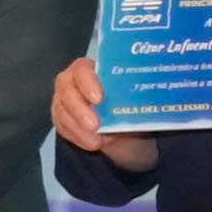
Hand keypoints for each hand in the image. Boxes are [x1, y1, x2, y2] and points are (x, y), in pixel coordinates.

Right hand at [50, 54, 157, 172]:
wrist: (123, 126)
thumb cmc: (127, 103)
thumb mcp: (133, 96)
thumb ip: (133, 92)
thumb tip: (150, 92)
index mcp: (91, 68)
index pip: (82, 69)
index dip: (88, 82)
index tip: (99, 98)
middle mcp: (72, 81)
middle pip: (67, 90)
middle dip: (80, 109)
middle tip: (95, 125)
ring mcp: (64, 99)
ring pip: (62, 111)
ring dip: (79, 128)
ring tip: (97, 141)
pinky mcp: (61, 118)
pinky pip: (64, 128)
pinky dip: (78, 137)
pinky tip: (92, 143)